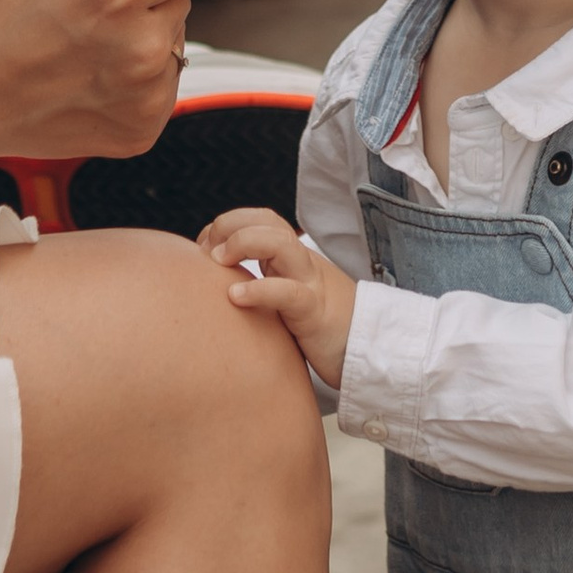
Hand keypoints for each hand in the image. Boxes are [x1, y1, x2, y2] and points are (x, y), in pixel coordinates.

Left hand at [200, 203, 356, 391]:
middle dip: (230, 224)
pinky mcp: (314, 313)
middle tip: (206, 251)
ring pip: (280, 243)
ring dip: (242, 242)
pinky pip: (288, 292)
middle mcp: (300, 264)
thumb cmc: (322, 330)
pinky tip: (236, 297)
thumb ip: (264, 287)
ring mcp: (310, 284)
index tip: (203, 247)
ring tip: (219, 261)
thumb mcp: (288, 301)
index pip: (259, 220)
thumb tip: (222, 287)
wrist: (370, 352)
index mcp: (292, 259)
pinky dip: (259, 290)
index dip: (227, 225)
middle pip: (267, 220)